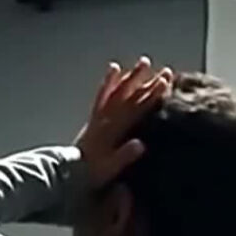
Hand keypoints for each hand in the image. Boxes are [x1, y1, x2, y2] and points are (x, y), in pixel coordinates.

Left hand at [75, 57, 172, 185]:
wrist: (69, 173)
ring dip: (131, 77)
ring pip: (117, 92)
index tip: (166, 83)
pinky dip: (109, 81)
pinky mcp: (94, 117)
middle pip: (131, 97)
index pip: (138, 109)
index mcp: (115, 131)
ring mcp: (100, 116)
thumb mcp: (110, 168)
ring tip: (143, 62)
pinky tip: (115, 68)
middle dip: (149, 83)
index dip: (153, 95)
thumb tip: (140, 145)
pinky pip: (102, 96)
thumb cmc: (92, 172)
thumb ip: (124, 156)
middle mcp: (108, 119)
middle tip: (165, 70)